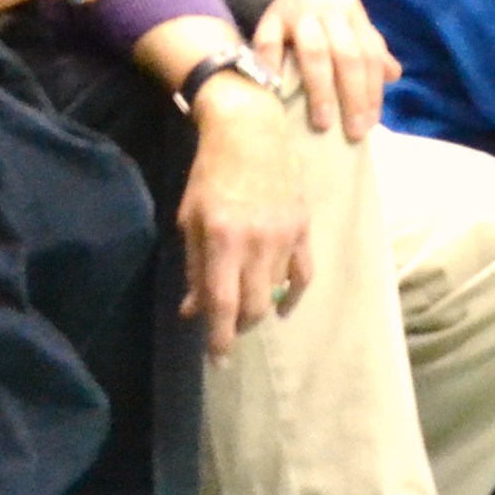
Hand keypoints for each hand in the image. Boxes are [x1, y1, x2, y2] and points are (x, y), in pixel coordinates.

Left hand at [179, 72, 309, 359]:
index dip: (218, 337)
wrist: (251, 133)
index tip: (216, 361)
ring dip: (259, 308)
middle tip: (226, 335)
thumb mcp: (190, 221)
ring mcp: (286, 234)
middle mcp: (257, 241)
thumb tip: (193, 310)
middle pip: (253, 304)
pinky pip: (304, 273)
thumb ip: (194, 268)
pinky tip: (283, 307)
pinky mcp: (304, 226)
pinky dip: (294, 295)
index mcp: (222, 239)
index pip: (221, 302)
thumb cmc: (210, 175)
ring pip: (276, 291)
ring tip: (245, 311)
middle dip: (239, 327)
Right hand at [254, 0, 397, 139]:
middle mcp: (331, 14)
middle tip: (353, 131)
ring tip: (323, 122)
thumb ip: (372, 50)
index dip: (372, 89)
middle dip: (354, 94)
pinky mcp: (269, 19)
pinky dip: (273, 68)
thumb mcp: (354, 24)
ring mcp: (298, 16)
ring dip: (321, 88)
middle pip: (347, 55)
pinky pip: (269, 44)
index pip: (370, 54)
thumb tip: (394, 76)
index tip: (370, 122)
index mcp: (355, 15)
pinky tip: (276, 95)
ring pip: (315, 52)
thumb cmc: (329, 14)